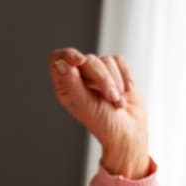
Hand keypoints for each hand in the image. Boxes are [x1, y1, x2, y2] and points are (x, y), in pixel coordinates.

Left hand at [48, 48, 149, 178]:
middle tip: (111, 98)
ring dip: (116, 82)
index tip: (81, 61)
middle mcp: (78, 77)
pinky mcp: (115, 71)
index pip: (57, 58)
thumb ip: (72, 83)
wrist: (128, 131)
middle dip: (103, 79)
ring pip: (106, 60)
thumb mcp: (85, 104)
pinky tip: (126, 92)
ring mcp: (97, 74)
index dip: (68, 55)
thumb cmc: (103, 123)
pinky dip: (125, 76)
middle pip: (87, 59)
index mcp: (65, 86)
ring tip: (118, 102)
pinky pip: (119, 61)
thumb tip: (60, 63)